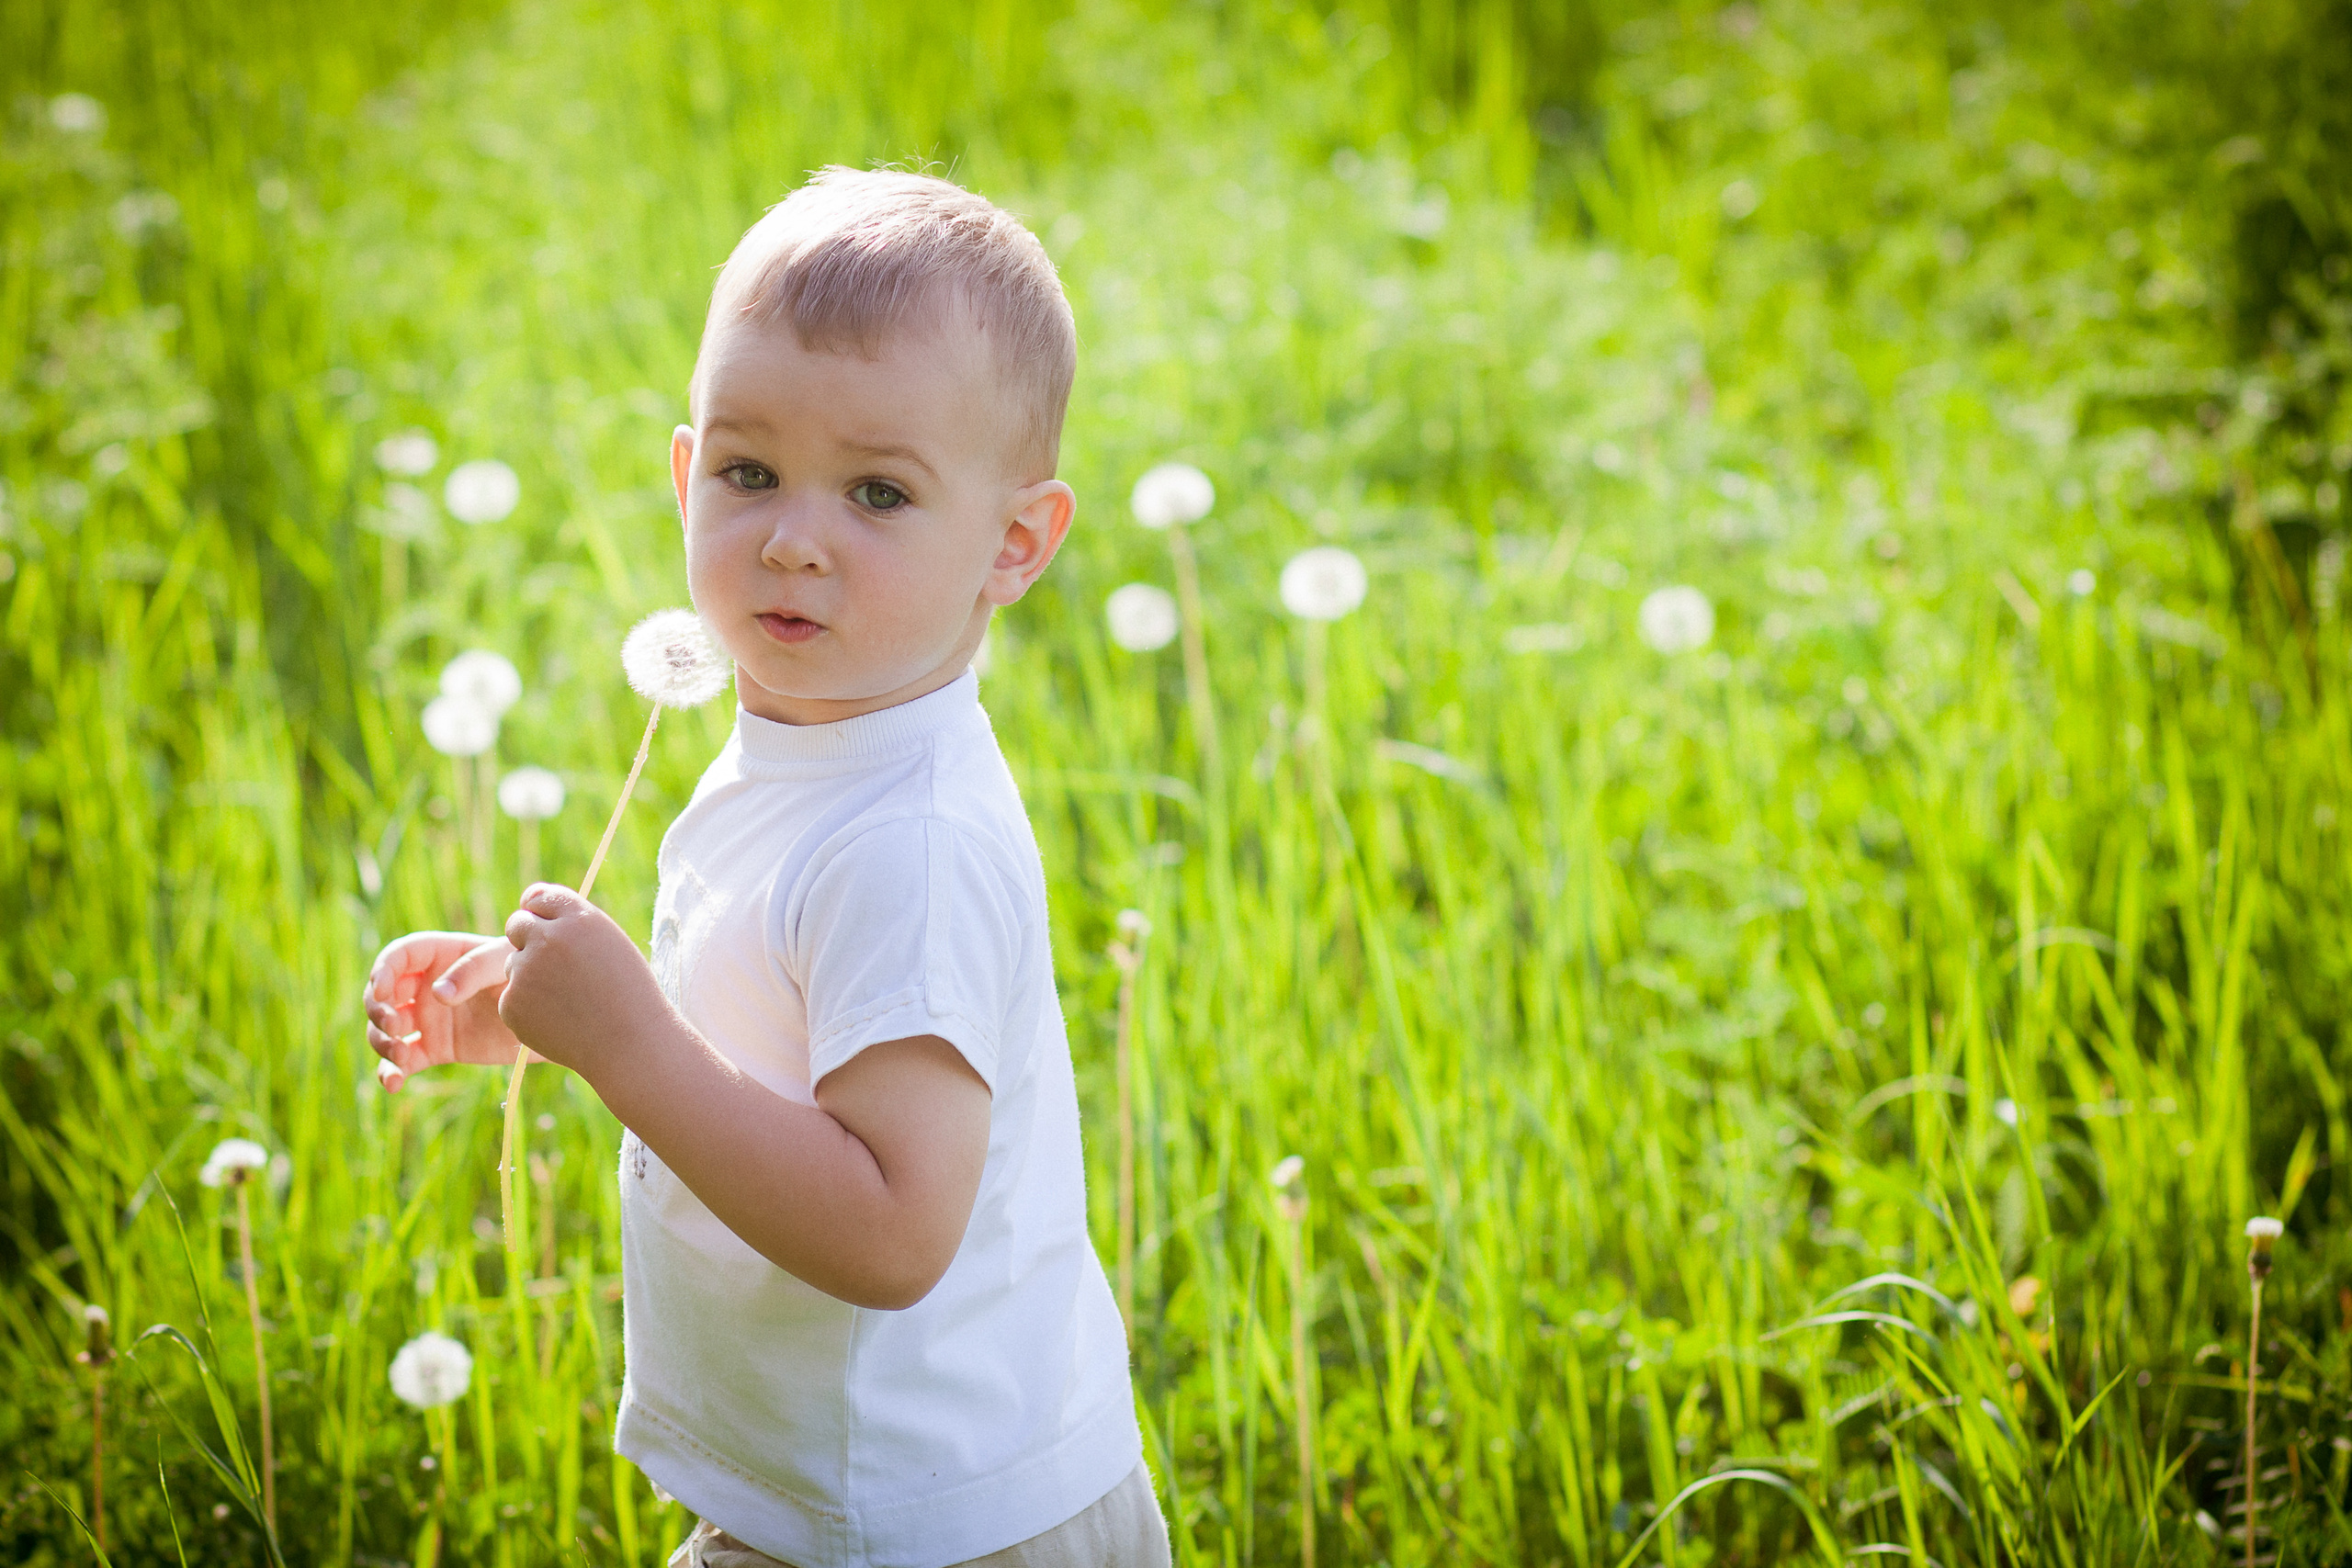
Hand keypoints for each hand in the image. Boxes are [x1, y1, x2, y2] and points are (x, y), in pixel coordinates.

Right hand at [363, 930, 536, 1091]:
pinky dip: (391, 1073)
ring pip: (385, 1029)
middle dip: (379, 1010)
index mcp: (442, 955)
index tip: (382, 990)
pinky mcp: (436, 1048)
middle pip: (383, 995)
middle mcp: (427, 985)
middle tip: (397, 1026)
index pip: (399, 957)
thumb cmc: (533, 975)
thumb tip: (436, 993)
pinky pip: (403, 1062)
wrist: (557, 1015)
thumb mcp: (506, 963)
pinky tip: (394, 1084)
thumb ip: (472, 971)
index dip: (382, 971)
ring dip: (382, 1043)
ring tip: (402, 1057)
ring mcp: (429, 1018)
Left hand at [499, 884, 671, 1077]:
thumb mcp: (609, 942)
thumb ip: (572, 923)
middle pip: (516, 924)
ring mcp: (526, 972)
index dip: (541, 911)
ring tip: (569, 999)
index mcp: (578, 918)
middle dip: (527, 939)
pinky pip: (512, 997)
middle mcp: (548, 939)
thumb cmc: (627, 992)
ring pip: (512, 964)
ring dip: (530, 976)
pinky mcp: (512, 1004)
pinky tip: (560, 1019)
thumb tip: (531, 908)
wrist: (631, 1044)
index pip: (539, 896)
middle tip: (553, 965)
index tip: (548, 926)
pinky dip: (529, 1009)